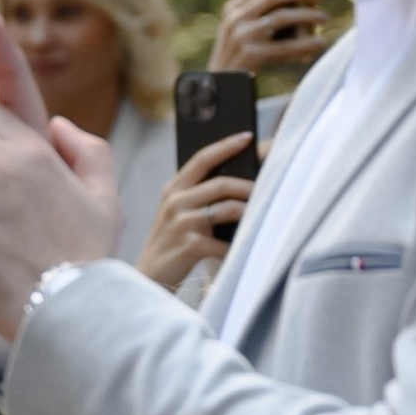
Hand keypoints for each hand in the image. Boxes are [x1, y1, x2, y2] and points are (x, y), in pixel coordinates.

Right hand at [137, 135, 255, 296]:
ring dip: (249, 213)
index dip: (226, 145)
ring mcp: (182, 224)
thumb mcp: (176, 213)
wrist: (149, 277)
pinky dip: (237, 246)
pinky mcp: (190, 246)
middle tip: (266, 189)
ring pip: (228, 209)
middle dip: (249, 186)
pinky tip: (242, 249)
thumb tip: (239, 184)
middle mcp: (176, 202)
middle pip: (222, 183)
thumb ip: (197, 196)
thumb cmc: (171, 243)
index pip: (202, 159)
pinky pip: (225, 242)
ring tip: (262, 216)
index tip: (247, 137)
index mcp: (173, 189)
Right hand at [209, 0, 330, 80]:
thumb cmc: (238, 58)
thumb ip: (259, 14)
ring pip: (282, 18)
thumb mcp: (241, 31)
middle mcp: (235, 19)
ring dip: (307, 16)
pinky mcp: (251, 55)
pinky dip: (304, 44)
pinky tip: (318, 43)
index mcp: (233, 8)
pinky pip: (285, 47)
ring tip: (323, 18)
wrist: (220, 90)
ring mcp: (242, 37)